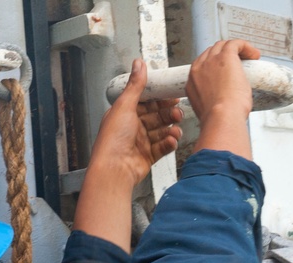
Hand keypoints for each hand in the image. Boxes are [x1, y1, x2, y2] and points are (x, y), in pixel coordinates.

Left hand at [87, 59, 181, 188]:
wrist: (115, 169)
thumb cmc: (113, 139)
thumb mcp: (125, 106)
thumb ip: (136, 85)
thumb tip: (139, 64)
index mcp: (125, 113)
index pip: (146, 101)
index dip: (160, 98)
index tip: (172, 95)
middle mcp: (133, 127)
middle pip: (156, 117)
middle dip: (168, 114)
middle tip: (178, 113)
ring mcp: (141, 142)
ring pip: (162, 131)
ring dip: (171, 129)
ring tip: (176, 130)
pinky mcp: (149, 156)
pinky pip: (163, 147)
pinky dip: (169, 143)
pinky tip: (172, 141)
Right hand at [187, 39, 259, 155]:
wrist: (221, 119)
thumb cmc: (218, 121)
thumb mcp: (209, 112)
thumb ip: (212, 106)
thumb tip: (223, 110)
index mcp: (192, 82)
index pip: (203, 66)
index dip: (215, 67)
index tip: (227, 74)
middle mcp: (199, 68)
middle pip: (211, 53)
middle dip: (225, 56)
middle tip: (240, 65)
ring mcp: (211, 61)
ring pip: (222, 46)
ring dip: (236, 50)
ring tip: (250, 58)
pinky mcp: (225, 57)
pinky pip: (235, 43)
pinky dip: (245, 46)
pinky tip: (254, 54)